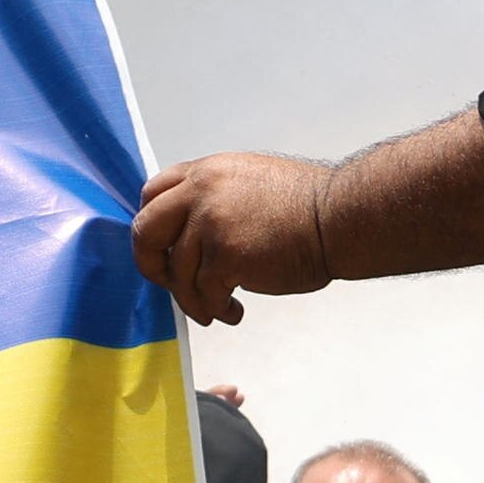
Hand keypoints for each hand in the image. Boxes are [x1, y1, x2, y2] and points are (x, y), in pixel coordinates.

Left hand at [131, 151, 333, 323]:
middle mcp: (201, 191)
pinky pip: (203, 293)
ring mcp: (210, 223)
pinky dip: (215, 308)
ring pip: (178, 273)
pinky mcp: (224, 256)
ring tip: (217, 309)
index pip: (153, 194)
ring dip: (194, 299)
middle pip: (146, 230)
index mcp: (207, 171)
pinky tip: (234, 311)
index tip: (163, 249)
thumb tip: (190, 231)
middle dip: (151, 264)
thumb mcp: (249, 182)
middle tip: (170, 284)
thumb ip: (214, 197)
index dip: (153, 227)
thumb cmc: (307, 207)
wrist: (337, 218)